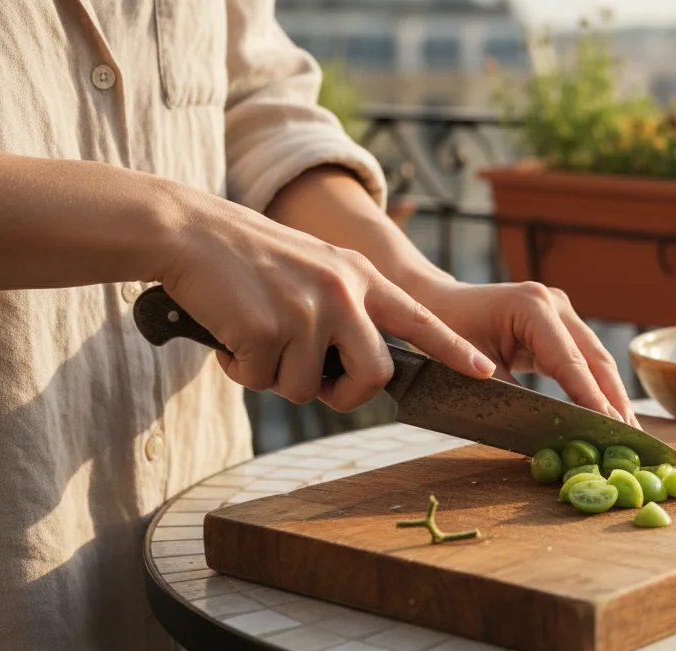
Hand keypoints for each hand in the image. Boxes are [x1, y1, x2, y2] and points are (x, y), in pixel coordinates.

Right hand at [156, 189, 494, 410]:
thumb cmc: (249, 258)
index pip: (418, 319)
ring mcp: (307, 310)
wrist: (190, 231)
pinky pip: (263, 381)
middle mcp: (342, 292)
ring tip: (254, 336)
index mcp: (359, 276)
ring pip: (308, 389)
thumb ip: (346, 308)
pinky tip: (230, 336)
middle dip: (344, 394)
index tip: (486, 371)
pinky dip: (241, 370)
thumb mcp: (314, 268)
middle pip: (373, 376)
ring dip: (277, 378)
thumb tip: (359, 368)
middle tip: (313, 382)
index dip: (453, 350)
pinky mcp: (267, 329)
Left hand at [416, 280, 639, 426]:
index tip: (611, 427)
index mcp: (532, 307)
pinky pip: (584, 359)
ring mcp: (560, 311)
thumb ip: (506, 397)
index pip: (571, 361)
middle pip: (596, 358)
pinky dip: (596, 387)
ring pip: (596, 359)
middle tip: (631, 439)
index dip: (592, 397)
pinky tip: (609, 415)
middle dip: (614, 400)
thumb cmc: (443, 330)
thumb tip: (540, 436)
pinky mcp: (560, 324)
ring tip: (629, 434)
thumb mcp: (470, 367)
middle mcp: (554, 303)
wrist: (435, 301)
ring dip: (612, 396)